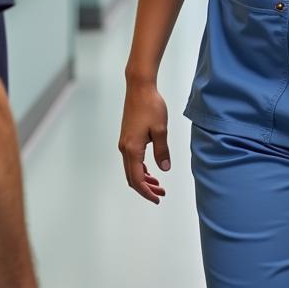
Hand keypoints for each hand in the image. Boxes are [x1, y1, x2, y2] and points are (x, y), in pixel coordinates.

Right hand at [118, 80, 169, 203]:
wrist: (139, 88)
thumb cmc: (150, 106)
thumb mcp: (161, 130)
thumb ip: (162, 151)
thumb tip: (164, 168)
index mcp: (132, 149)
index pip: (137, 179)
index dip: (147, 192)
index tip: (157, 199)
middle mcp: (125, 148)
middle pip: (132, 177)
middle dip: (146, 188)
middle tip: (161, 193)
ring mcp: (124, 143)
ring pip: (131, 169)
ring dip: (143, 179)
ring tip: (158, 184)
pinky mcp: (127, 137)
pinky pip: (131, 160)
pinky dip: (140, 169)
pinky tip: (150, 170)